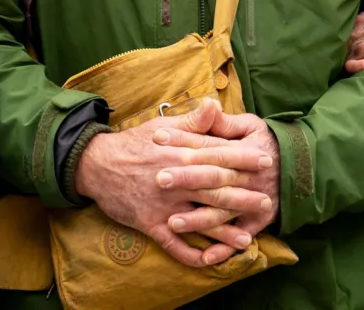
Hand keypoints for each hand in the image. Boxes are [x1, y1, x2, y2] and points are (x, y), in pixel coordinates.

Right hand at [74, 99, 274, 267]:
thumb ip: (192, 122)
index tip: (266, 161)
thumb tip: (214, 103)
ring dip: (224, 231)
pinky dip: (190, 253)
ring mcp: (164, 204)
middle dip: (243, 196)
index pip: (219, 155)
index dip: (244, 158)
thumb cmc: (134, 143)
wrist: (96, 164)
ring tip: (247, 239)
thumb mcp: (163, 127)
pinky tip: (209, 261)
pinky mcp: (150, 223)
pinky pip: (173, 243)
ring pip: (199, 219)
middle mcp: (176, 179)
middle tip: (267, 201)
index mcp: (181, 153)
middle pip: (215, 188)